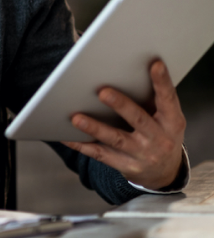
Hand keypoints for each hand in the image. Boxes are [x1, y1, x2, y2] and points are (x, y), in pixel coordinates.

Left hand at [62, 59, 185, 189]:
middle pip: (138, 119)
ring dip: (95, 128)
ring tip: (76, 118)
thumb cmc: (160, 134)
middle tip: (102, 91)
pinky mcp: (126, 166)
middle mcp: (160, 138)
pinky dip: (81, 145)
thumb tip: (126, 72)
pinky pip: (100, 154)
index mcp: (172, 121)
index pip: (168, 99)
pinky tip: (65, 137)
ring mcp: (143, 154)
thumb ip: (152, 100)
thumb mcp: (166, 119)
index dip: (162, 82)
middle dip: (121, 105)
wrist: (164, 173)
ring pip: (116, 139)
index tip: (155, 64)